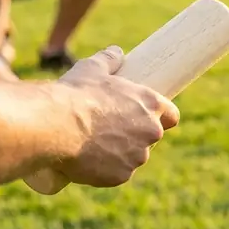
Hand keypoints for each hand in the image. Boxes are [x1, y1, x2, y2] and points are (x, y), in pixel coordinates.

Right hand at [52, 46, 179, 186]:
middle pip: (150, 137)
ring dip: (122, 153)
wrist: (56, 125)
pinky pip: (118, 173)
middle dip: (136, 135)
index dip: (161, 117)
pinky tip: (91, 161)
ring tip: (97, 145)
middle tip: (112, 130)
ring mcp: (137, 156)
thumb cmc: (76, 93)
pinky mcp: (121, 176)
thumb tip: (117, 52)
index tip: (147, 117)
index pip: (171, 115)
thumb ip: (109, 59)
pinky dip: (107, 170)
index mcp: (151, 104)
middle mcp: (150, 132)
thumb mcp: (92, 68)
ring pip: (133, 157)